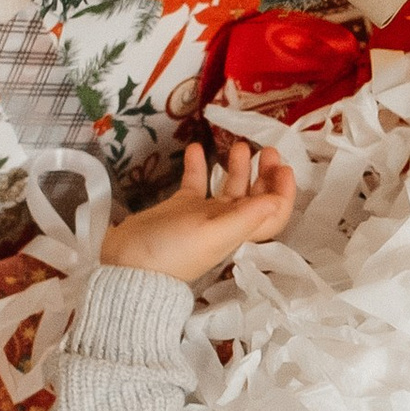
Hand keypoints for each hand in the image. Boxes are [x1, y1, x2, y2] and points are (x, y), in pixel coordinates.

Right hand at [99, 141, 295, 283]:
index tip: (283, 168)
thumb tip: (276, 201)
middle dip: (265, 174)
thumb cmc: (172, 253)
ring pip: (229, 187)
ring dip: (238, 167)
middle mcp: (226, 223)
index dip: (283, 193)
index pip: (273, 214)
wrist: (126, 264)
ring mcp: (203, 214)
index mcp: (239, 233)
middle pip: (255, 197)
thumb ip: (245, 218)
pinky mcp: (180, 207)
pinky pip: (196, 182)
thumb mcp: (212, 235)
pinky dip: (199, 165)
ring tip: (239, 146)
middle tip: (266, 151)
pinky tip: (196, 148)